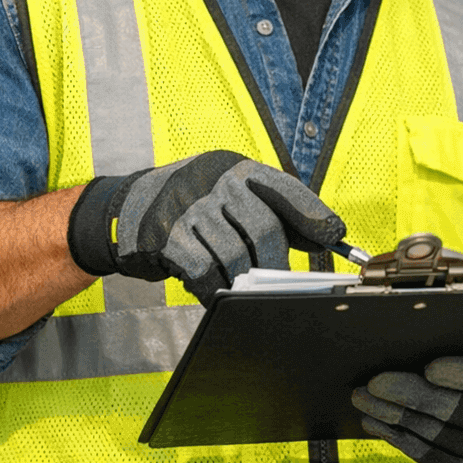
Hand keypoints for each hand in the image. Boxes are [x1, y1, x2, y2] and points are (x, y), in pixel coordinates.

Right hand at [66, 150, 345, 303]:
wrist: (125, 208)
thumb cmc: (194, 208)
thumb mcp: (231, 196)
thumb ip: (274, 211)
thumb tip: (327, 237)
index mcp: (237, 169)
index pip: (284, 188)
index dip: (313, 214)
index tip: (336, 236)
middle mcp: (214, 181)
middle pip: (263, 228)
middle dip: (277, 263)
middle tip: (281, 285)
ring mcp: (188, 207)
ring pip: (234, 255)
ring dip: (244, 281)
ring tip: (244, 292)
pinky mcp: (165, 236)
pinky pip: (203, 270)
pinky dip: (215, 289)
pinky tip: (216, 294)